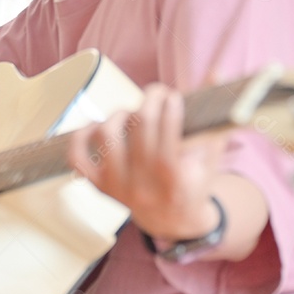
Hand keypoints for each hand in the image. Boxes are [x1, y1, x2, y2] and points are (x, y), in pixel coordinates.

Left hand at [67, 83, 224, 240]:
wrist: (173, 221)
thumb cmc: (194, 183)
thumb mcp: (211, 156)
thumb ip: (214, 115)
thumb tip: (216, 72)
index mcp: (174, 181)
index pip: (168, 132)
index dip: (170, 106)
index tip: (174, 96)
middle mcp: (142, 186)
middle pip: (139, 126)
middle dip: (150, 101)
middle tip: (157, 94)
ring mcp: (117, 187)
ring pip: (106, 134)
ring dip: (119, 114)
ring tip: (133, 114)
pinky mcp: (99, 186)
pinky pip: (77, 156)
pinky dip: (81, 136)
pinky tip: (97, 125)